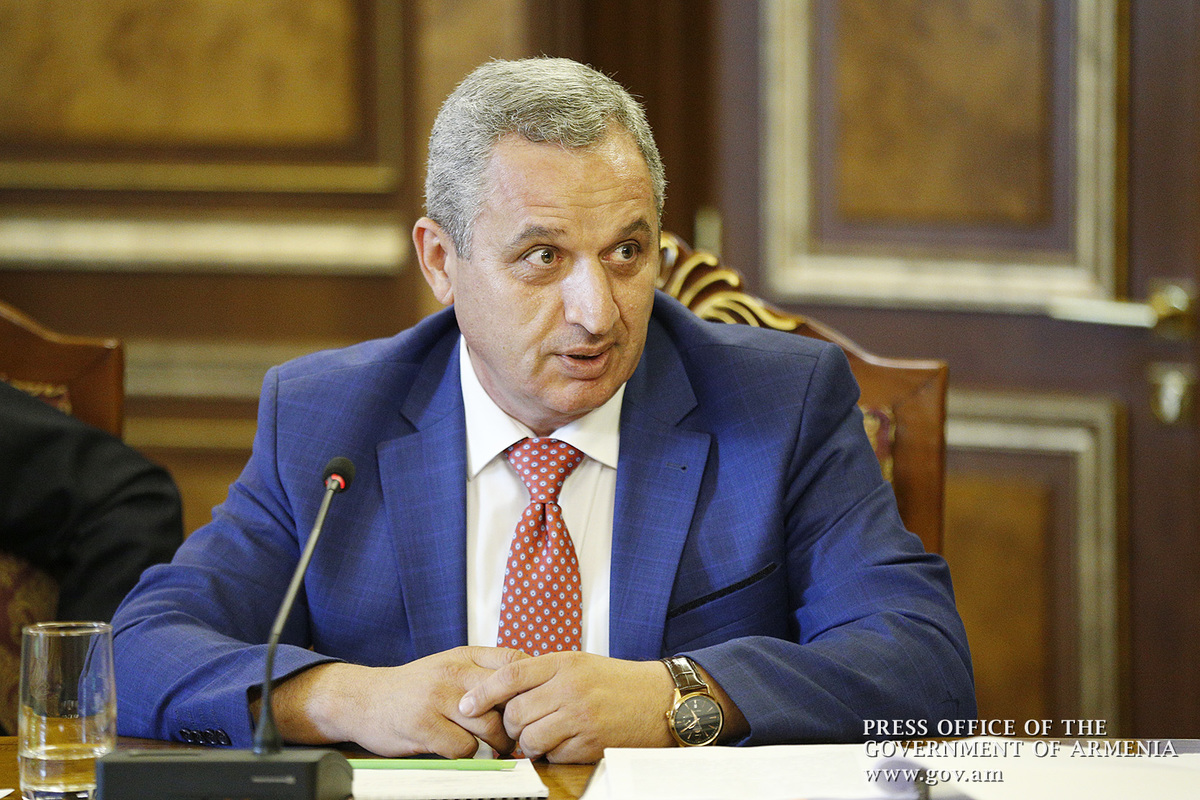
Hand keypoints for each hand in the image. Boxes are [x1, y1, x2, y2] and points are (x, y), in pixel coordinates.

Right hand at [267, 646, 528, 757]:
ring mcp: (437, 699)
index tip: (530, 703)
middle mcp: (453, 673)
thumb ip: (481, 671)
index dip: (528, 685)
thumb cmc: (414, 687)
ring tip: (494, 748)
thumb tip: (526, 687)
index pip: (513, 662)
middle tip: (515, 736)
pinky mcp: (424, 726)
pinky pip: (464, 748)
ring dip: (496, 744)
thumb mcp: (447, 665)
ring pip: (489, 727)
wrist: (364, 699)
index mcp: (463, 655)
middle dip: (514, 723)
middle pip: (506, 699)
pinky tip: (464, 753)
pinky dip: (470, 756)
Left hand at [457, 652, 674, 762]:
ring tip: (540, 736)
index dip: (483, 692)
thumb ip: (542, 672)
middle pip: (515, 711)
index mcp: (563, 663)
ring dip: (528, 742)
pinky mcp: (590, 742)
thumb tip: (500, 689)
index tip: (465, 704)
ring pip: (530, 738)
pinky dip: (552, 753)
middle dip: (510, 723)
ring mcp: (580, 717)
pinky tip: (564, 742)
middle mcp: (569, 688)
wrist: (658, 698)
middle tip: (518, 725)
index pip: (510, 675)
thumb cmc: (614, 681)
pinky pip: (553, 754)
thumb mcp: (578, 663)